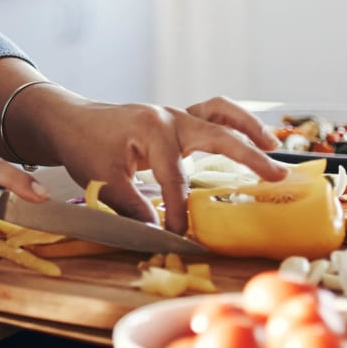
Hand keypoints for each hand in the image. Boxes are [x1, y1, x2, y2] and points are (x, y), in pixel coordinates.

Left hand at [10, 91, 288, 234]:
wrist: (70, 120)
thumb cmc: (84, 146)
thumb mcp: (101, 179)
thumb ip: (131, 205)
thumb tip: (157, 231)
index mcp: (151, 129)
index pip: (175, 178)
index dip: (180, 210)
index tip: (181, 234)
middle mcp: (169, 117)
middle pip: (217, 135)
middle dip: (248, 156)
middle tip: (276, 177)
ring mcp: (175, 114)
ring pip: (220, 113)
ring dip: (248, 128)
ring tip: (273, 147)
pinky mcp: (176, 119)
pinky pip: (212, 113)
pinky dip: (233, 123)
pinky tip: (252, 137)